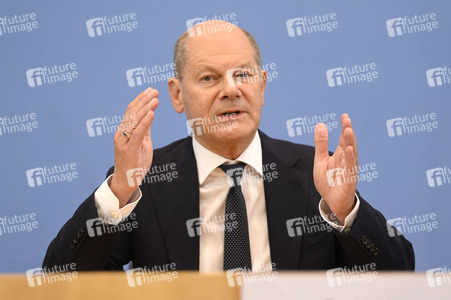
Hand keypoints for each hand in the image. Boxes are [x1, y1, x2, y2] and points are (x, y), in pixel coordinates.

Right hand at [109, 87, 158, 207]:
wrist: (126, 181)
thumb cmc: (134, 163)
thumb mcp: (142, 142)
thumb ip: (144, 129)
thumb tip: (150, 114)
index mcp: (123, 131)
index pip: (131, 111)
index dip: (141, 100)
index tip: (151, 91)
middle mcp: (121, 134)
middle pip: (132, 112)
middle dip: (144, 100)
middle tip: (155, 91)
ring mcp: (124, 141)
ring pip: (134, 120)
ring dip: (146, 107)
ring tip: (155, 98)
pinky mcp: (130, 150)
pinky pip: (138, 133)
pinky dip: (145, 122)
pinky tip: (152, 113)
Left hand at [313, 113, 357, 223]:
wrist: (332, 202)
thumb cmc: (328, 181)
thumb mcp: (320, 160)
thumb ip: (321, 144)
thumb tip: (321, 124)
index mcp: (340, 155)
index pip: (343, 139)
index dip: (344, 128)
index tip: (344, 116)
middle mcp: (346, 161)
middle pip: (348, 144)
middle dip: (348, 132)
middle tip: (346, 119)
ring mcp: (349, 170)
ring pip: (351, 154)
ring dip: (350, 142)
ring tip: (348, 130)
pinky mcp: (349, 180)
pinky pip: (350, 168)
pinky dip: (350, 159)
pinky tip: (349, 149)